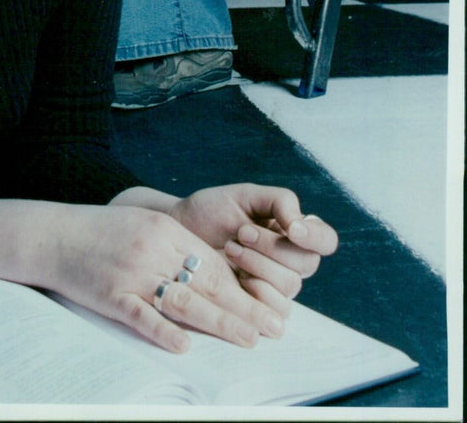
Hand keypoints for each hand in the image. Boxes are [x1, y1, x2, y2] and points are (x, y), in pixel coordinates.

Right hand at [50, 204, 286, 354]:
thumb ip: (177, 246)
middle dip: (245, 307)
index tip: (270, 304)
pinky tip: (185, 345)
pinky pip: (142, 316)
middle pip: (208, 282)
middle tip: (274, 327)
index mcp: (165, 230)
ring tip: (248, 338)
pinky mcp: (111, 295)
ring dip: (220, 322)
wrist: (55, 235)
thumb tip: (217, 275)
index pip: (214, 262)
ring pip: (184, 301)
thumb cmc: (103, 232)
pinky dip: (164, 331)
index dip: (245, 286)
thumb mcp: (144, 225)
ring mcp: (132, 274)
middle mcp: (153, 250)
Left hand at [170, 184, 337, 311]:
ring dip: (259, 266)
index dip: (315, 237)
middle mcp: (290, 260)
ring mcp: (275, 285)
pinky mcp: (258, 305)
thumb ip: (279, 201)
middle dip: (272, 247)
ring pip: (290, 286)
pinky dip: (255, 290)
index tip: (292, 230)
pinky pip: (274, 309)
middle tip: (241, 233)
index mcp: (293, 232)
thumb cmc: (212, 211)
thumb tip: (301, 225)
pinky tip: (234, 275)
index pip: (325, 240)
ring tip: (230, 249)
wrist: (179, 233)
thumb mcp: (245, 195)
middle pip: (306, 264)